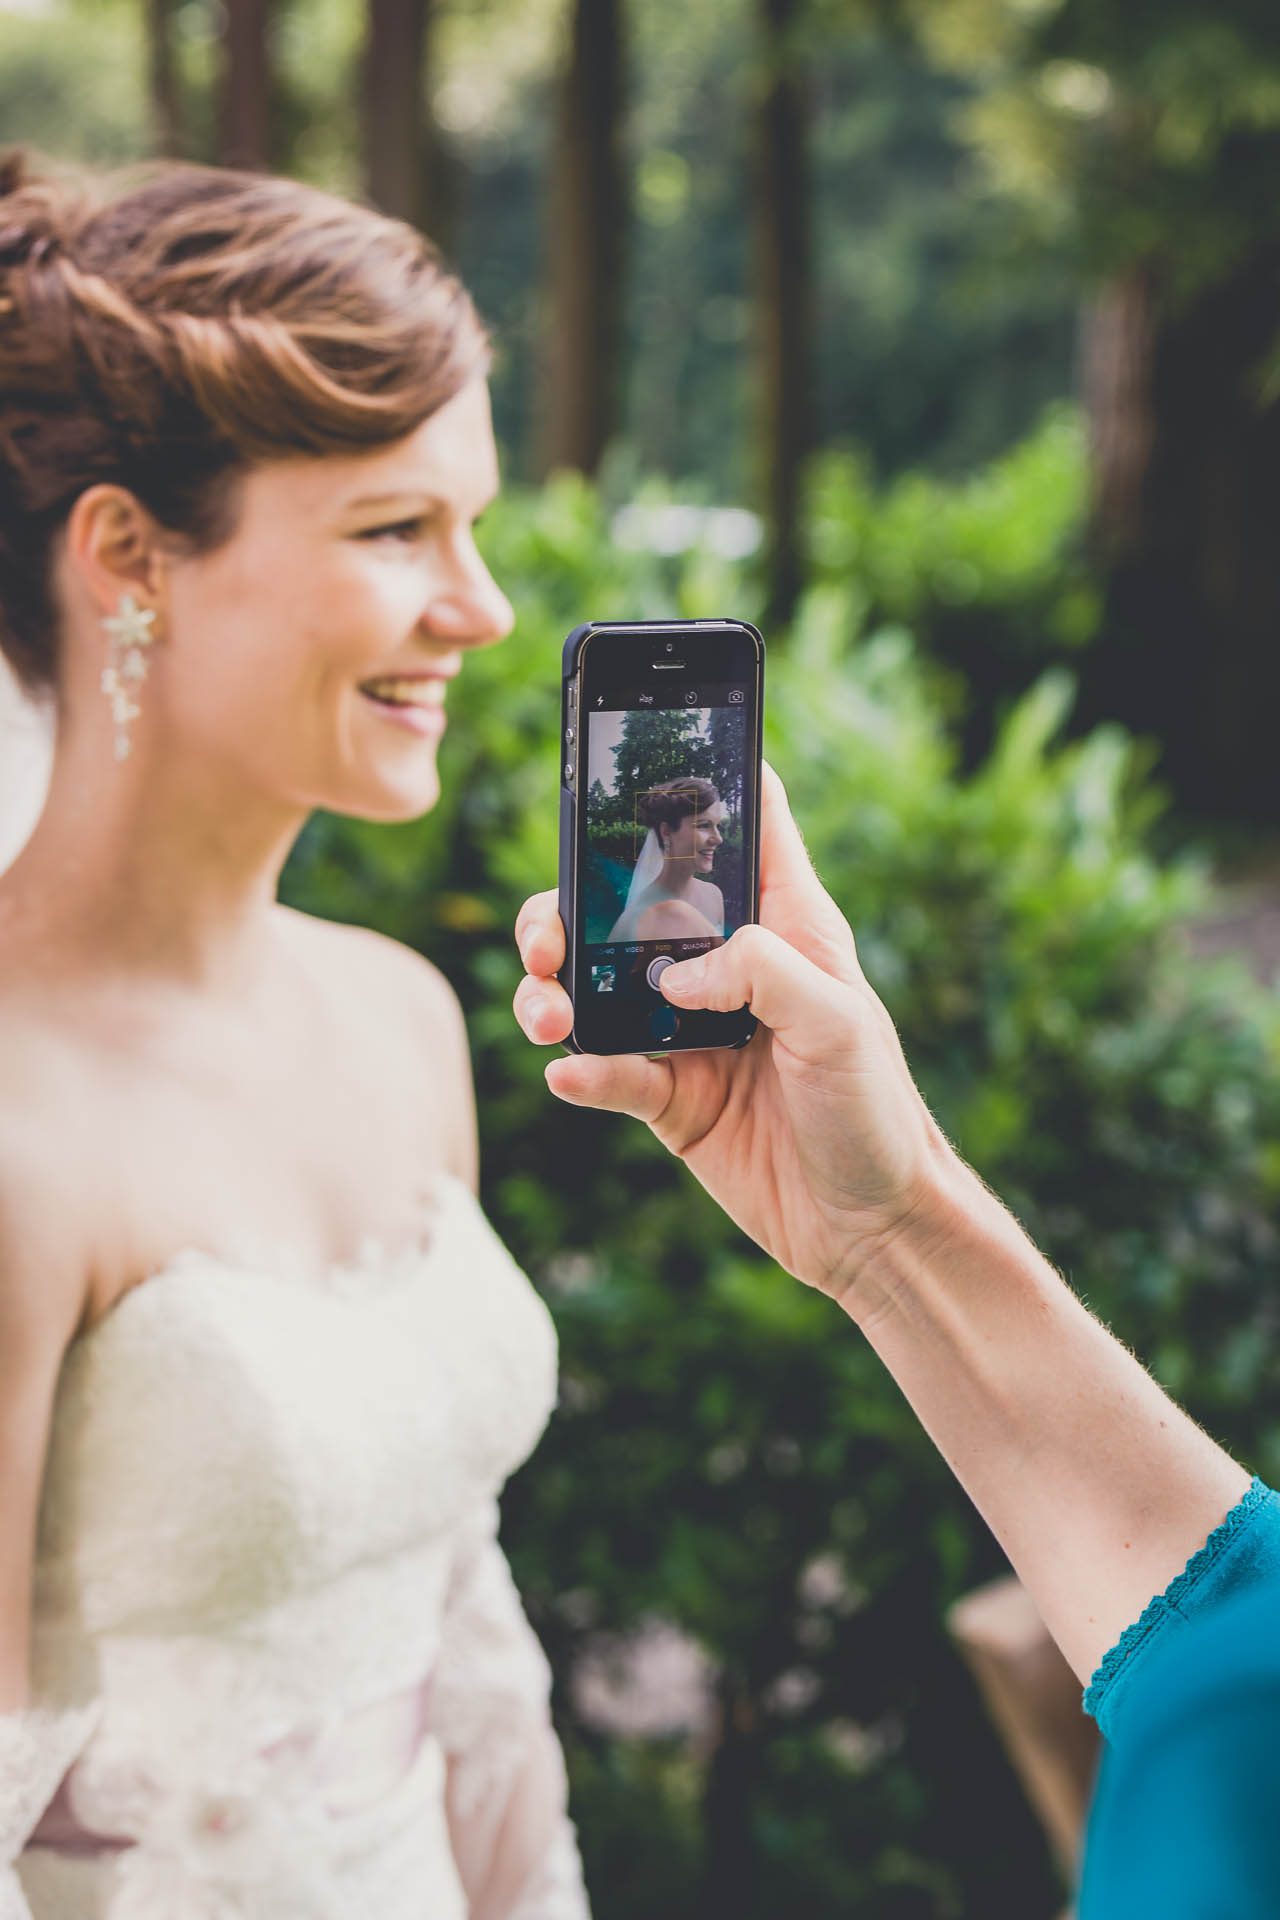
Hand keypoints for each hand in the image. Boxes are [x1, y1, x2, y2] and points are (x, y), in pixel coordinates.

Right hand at [512, 762, 956, 1305]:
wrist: (869, 1227)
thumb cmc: (877, 1111)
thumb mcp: (838, 1023)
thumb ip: (760, 974)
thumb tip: (672, 973)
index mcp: (783, 923)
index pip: (743, 822)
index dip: (700, 778)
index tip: (638, 758)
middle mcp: (727, 966)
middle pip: (628, 903)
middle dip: (571, 906)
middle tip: (548, 937)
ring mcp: (689, 1028)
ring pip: (596, 983)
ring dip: (555, 988)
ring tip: (544, 1011)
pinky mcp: (668, 1095)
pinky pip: (605, 1069)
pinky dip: (580, 1069)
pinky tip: (570, 1074)